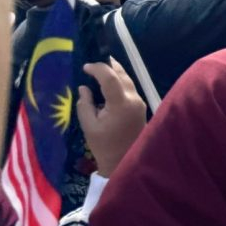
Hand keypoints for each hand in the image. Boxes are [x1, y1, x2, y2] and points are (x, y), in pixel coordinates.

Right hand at [76, 59, 146, 177]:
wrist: (124, 162)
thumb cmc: (104, 146)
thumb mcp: (89, 126)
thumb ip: (85, 104)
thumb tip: (84, 88)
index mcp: (121, 103)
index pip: (110, 77)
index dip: (98, 68)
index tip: (85, 66)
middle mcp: (133, 99)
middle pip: (122, 75)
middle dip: (109, 66)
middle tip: (94, 63)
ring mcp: (139, 102)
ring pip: (128, 80)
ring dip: (115, 73)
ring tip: (100, 69)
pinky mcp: (140, 107)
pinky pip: (129, 88)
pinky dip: (119, 82)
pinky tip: (109, 83)